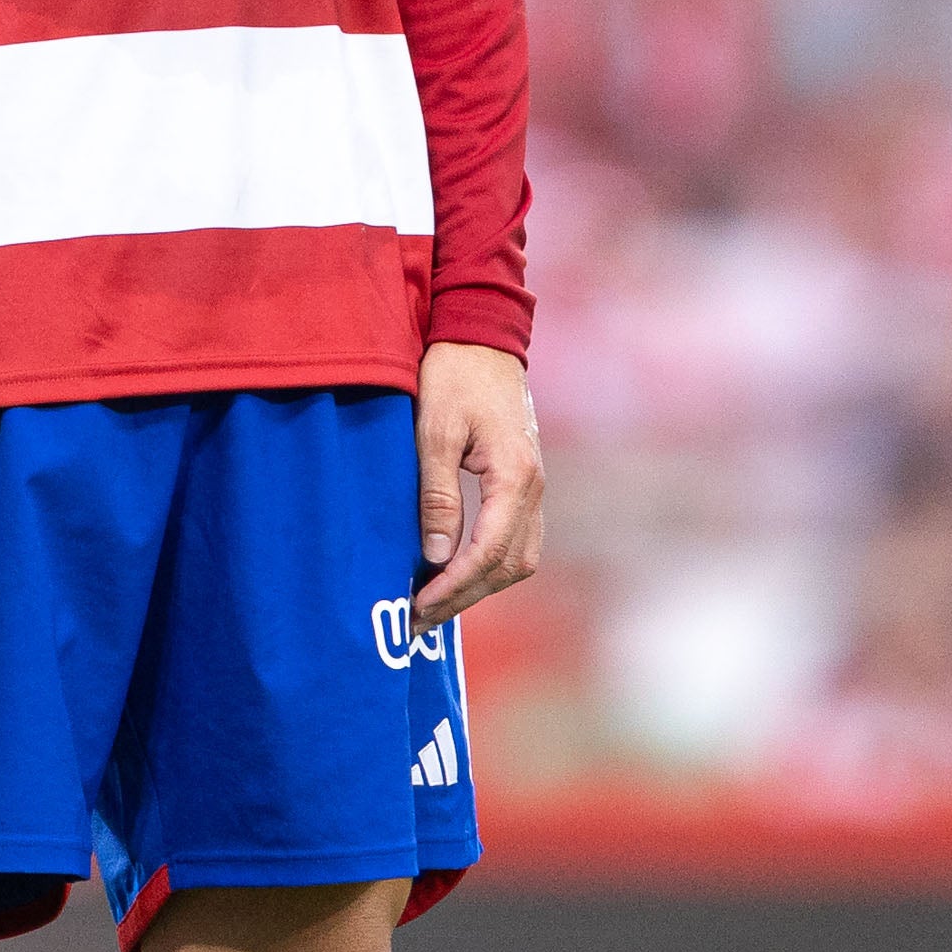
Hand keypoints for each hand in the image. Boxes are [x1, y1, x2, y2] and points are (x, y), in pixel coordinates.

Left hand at [412, 340, 542, 631]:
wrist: (482, 333)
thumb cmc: (454, 375)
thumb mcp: (434, 432)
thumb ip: (437, 495)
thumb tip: (436, 555)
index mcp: (515, 476)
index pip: (488, 551)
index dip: (452, 587)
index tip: (417, 607)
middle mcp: (534, 487)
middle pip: (510, 566)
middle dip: (465, 596)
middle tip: (418, 619)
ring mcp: (534, 484)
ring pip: (518, 557)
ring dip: (479, 585)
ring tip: (434, 602)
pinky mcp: (524, 480)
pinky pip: (516, 538)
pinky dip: (487, 563)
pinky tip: (453, 569)